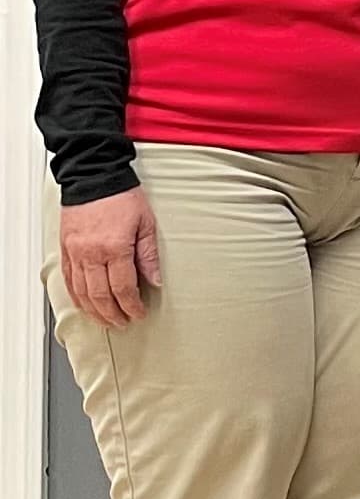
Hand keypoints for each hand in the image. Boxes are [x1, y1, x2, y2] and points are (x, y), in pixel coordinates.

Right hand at [58, 187, 159, 327]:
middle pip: (101, 296)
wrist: (94, 176)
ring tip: (106, 320)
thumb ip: (149, 254)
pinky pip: (68, 282)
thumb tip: (155, 280)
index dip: (131, 305)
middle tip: (123, 322)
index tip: (138, 313)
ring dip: (95, 311)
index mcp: (115, 247)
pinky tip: (85, 305)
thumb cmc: (122, 195)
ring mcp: (76, 254)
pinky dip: (77, 298)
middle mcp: (92, 254)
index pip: (123, 288)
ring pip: (82, 294)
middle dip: (114, 314)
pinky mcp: (65, 251)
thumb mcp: (146, 222)